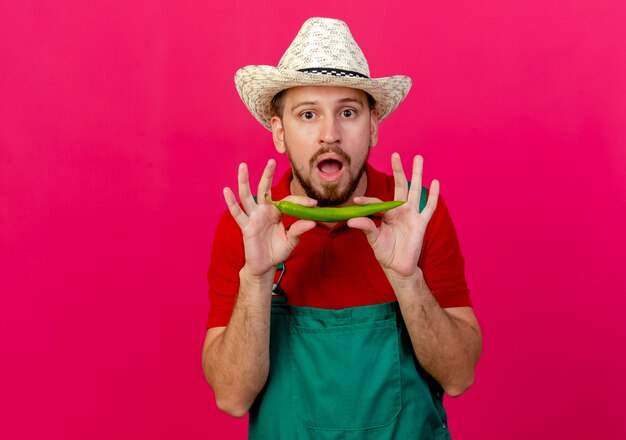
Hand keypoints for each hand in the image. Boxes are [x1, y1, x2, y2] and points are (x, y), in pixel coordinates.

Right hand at [223, 159, 316, 277]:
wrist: (265, 266)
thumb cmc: (277, 251)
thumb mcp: (291, 240)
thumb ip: (300, 230)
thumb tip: (313, 222)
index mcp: (276, 212)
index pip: (288, 201)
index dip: (301, 200)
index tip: (313, 203)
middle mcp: (264, 211)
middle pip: (264, 189)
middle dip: (267, 175)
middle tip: (271, 160)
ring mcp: (253, 217)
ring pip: (247, 196)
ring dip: (245, 181)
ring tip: (243, 166)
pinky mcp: (246, 227)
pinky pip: (237, 213)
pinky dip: (231, 202)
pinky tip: (226, 191)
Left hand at [347, 153, 438, 281]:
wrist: (398, 267)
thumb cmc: (385, 252)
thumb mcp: (374, 240)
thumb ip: (366, 228)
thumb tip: (351, 220)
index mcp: (387, 214)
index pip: (377, 203)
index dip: (367, 202)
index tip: (355, 202)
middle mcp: (400, 210)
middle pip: (400, 186)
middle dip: (398, 170)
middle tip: (395, 154)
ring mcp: (412, 215)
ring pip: (415, 190)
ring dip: (417, 174)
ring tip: (418, 158)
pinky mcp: (421, 223)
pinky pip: (428, 207)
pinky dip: (432, 196)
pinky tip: (435, 182)